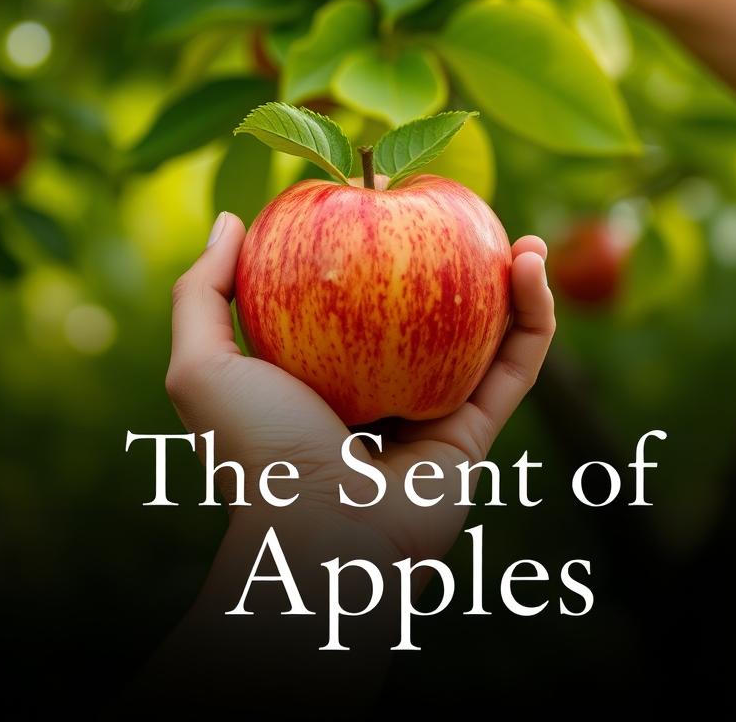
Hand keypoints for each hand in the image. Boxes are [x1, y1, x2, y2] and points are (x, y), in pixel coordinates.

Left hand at [167, 211, 553, 565]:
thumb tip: (232, 219)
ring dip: (514, 283)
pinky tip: (530, 263)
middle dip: (455, 259)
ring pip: (485, 334)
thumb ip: (202, 291)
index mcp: (322, 371)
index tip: (389, 192)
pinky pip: (514, 365)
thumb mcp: (201, 363)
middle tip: (465, 210)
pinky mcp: (474, 434)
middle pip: (428, 309)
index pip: (356, 294)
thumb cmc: (253, 451)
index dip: (375, 242)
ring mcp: (430, 410)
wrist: (313, 543)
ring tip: (521, 236)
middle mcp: (380, 387)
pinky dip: (534, 315)